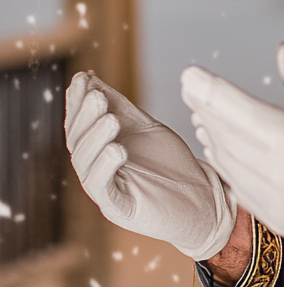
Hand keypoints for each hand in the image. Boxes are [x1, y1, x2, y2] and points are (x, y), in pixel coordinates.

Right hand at [65, 71, 236, 260]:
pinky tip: (117, 149)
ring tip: (110, 118)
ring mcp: (105, 191)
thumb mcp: (146, 129)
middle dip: (85, 116)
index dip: (78, 102)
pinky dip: (105, 167)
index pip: (80, 125)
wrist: (201, 200)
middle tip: (97, 95)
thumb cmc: (172, 165)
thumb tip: (93, 80)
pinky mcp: (119, 209)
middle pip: (78, 142)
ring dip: (95, 138)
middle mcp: (96, 171)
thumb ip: (122, 109)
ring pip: (86, 163)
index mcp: (100, 152)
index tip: (82, 78)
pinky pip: (103, 188)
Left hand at [181, 43, 283, 269]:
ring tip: (200, 112)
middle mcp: (279, 176)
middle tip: (190, 86)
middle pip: (228, 134)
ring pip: (227, 161)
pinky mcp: (274, 220)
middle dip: (205, 107)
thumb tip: (281, 52)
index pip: (241, 110)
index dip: (211, 90)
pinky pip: (237, 185)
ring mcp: (274, 202)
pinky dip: (223, 162)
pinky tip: (217, 145)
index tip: (190, 73)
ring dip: (211, 134)